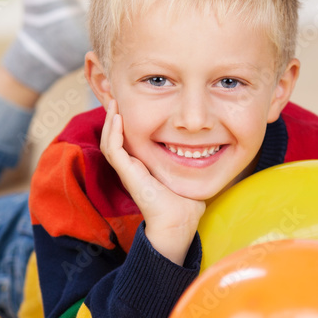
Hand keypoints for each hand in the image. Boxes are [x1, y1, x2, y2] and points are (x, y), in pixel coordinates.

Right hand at [100, 99, 205, 264]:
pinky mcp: (128, 174)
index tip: (133, 101)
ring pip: (110, 140)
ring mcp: (128, 170)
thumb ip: (190, 156)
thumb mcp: (186, 170)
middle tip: (118, 95)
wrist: (180, 222)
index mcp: (142, 165)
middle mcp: (132, 166)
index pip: (128, 137)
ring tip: (114, 102)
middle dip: (115, 115)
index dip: (127, 119)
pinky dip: (113, 132)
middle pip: (115, 136)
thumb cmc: (186, 201)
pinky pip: (114, 149)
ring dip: (110, 120)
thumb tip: (207, 142)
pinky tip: (117, 118)